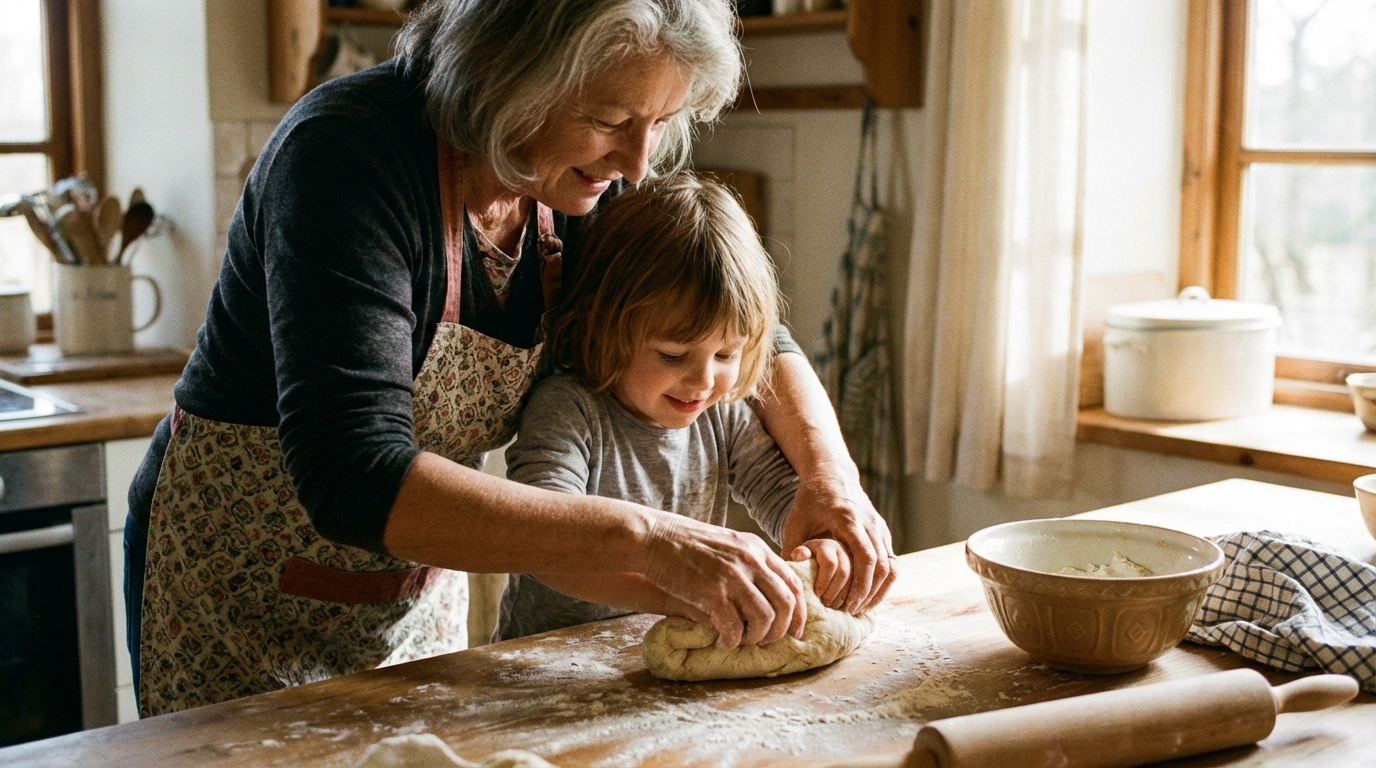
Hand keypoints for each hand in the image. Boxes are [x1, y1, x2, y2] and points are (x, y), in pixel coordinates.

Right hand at [639, 513, 806, 648]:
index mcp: (757, 549)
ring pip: (765, 618)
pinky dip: (732, 641)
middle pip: (786, 604)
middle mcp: (751, 561)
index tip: (796, 631)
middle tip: (766, 641)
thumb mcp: (729, 544)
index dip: (800, 612)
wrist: (655, 538)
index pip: (793, 584)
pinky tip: (723, 641)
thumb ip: (750, 563)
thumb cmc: (688, 544)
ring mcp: (732, 576)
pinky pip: (734, 627)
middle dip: (781, 630)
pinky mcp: (712, 592)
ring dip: (757, 637)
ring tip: (742, 641)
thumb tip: (767, 596)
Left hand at [781, 466, 895, 613]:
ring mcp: (879, 527)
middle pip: (882, 566)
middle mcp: (869, 523)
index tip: (848, 606)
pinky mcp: (883, 532)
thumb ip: (792, 551)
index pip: (866, 558)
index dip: (860, 586)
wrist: (832, 474)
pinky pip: (891, 561)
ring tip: (861, 608)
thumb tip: (787, 582)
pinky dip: (882, 581)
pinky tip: (867, 595)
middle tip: (852, 612)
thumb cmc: (809, 501)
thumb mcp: (796, 524)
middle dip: (869, 593)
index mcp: (848, 520)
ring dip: (879, 590)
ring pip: (891, 566)